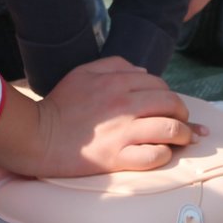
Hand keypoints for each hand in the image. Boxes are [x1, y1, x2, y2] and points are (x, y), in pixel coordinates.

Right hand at [0, 57, 197, 177]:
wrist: (38, 136)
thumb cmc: (60, 105)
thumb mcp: (81, 73)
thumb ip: (113, 66)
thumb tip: (142, 72)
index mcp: (116, 82)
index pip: (158, 83)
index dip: (168, 94)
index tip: (169, 105)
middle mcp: (124, 105)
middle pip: (171, 104)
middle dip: (183, 113)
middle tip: (183, 121)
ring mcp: (123, 132)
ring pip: (171, 130)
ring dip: (183, 135)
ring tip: (184, 139)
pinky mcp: (119, 157)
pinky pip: (155, 156)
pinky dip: (163, 155)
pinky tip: (161, 153)